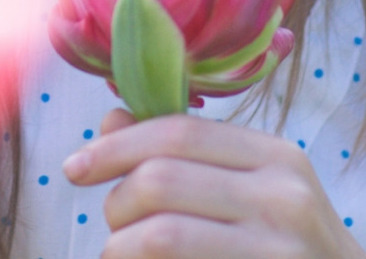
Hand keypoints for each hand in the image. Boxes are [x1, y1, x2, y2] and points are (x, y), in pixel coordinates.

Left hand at [62, 109, 365, 258]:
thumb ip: (188, 153)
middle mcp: (282, 198)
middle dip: (115, 204)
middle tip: (113, 227)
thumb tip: (112, 119)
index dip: (116, 146)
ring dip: (120, 247)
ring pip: (158, 235)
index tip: (76, 167)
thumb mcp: (256, 187)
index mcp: (277, 156)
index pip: (178, 131)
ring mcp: (276, 252)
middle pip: (159, 181)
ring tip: (122, 256)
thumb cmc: (290, 243)